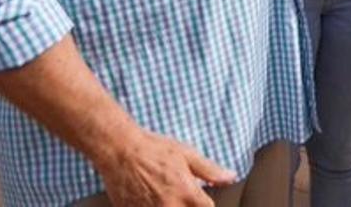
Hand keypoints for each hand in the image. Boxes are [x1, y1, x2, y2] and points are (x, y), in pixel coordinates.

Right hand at [94, 129, 235, 205]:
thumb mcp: (187, 155)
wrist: (119, 151)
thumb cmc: (153, 149)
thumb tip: (231, 177)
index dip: (206, 203)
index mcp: (187, 193)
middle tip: (181, 194)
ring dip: (173, 206)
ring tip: (165, 194)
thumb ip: (210, 171)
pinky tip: (152, 198)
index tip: (201, 198)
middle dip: (189, 205)